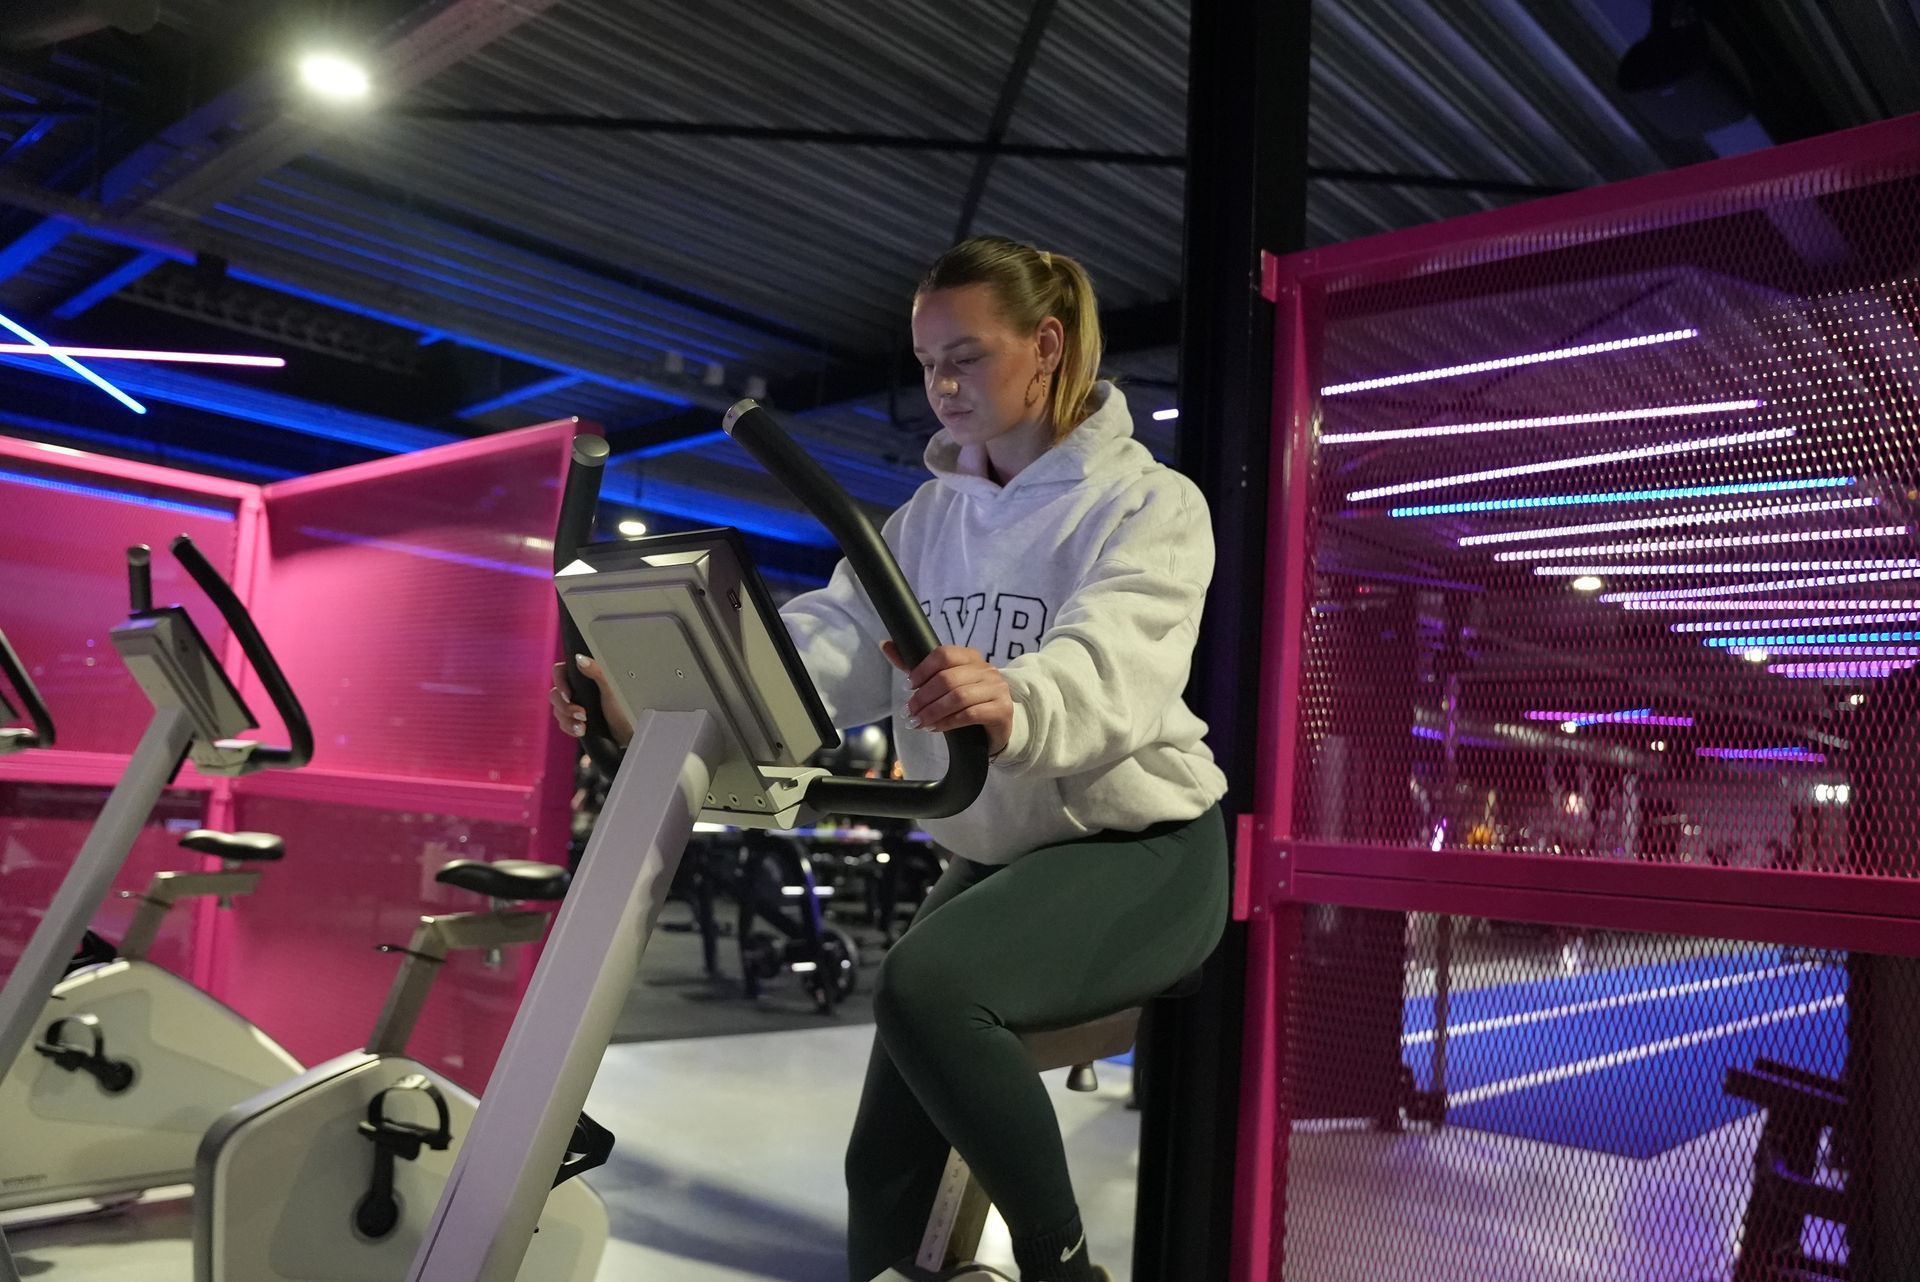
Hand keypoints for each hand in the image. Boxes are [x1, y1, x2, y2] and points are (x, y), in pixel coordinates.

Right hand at [549, 655, 634, 746]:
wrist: (629, 733)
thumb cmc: (625, 708)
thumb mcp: (612, 688)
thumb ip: (597, 672)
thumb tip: (579, 658)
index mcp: (585, 675)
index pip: (560, 671)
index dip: (560, 682)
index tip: (568, 695)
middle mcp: (578, 688)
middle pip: (555, 693)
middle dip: (565, 707)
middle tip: (581, 714)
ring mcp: (575, 704)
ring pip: (558, 710)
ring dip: (568, 720)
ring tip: (582, 727)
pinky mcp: (575, 719)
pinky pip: (563, 723)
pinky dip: (570, 728)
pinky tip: (581, 731)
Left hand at [882, 642, 1013, 756]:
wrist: (996, 726)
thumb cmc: (966, 701)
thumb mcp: (941, 682)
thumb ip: (915, 666)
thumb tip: (886, 644)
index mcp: (971, 657)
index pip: (944, 654)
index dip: (922, 670)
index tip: (908, 686)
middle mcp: (986, 669)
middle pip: (948, 678)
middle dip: (923, 697)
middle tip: (909, 711)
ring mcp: (997, 689)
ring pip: (958, 697)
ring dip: (932, 711)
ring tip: (918, 722)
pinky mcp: (1001, 710)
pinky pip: (970, 714)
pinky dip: (948, 722)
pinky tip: (935, 727)